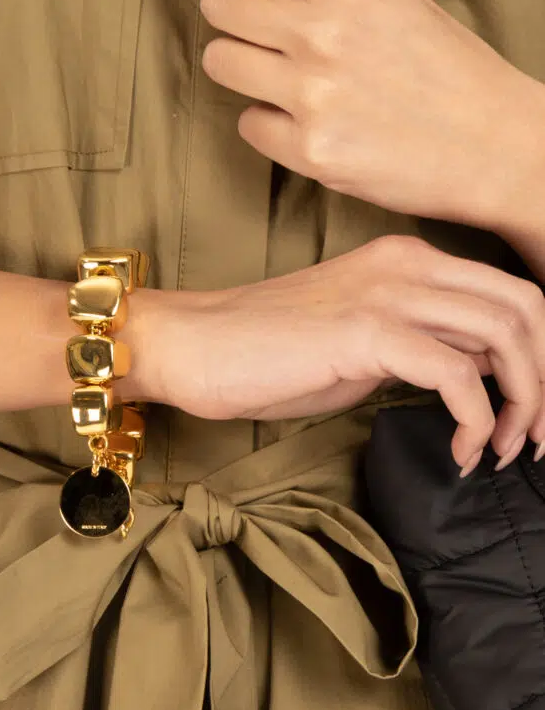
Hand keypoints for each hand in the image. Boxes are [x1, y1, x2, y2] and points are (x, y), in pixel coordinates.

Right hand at [129, 236, 544, 474]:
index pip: (511, 294)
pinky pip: (457, 375)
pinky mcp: (366, 330)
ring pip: (505, 335)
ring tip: (504, 450)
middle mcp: (408, 263)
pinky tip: (460, 451)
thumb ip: (424, 341)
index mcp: (408, 258)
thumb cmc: (271, 351)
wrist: (199, 345)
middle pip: (525, 307)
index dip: (539, 356)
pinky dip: (476, 422)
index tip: (530, 412)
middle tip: (535, 436)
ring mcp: (388, 291)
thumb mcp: (364, 340)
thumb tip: (482, 372)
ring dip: (523, 404)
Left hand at [182, 0, 544, 231]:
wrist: (493, 144)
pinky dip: (268, 122)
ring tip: (288, 77)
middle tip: (268, 30)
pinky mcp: (309, 150)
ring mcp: (312, 95)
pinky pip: (247, 124)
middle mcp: (322, 33)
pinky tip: (308, 121)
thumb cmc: (444, 65)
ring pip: (220, 63)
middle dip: (233, 13)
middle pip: (218, 6)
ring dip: (242, 66)